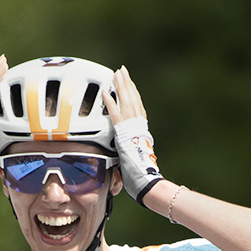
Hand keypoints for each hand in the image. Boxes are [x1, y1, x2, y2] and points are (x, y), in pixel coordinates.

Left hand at [103, 66, 163, 205]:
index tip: (129, 84)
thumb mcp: (134, 161)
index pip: (138, 108)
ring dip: (121, 86)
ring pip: (126, 101)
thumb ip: (128, 155)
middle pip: (133, 99)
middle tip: (121, 71)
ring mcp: (132, 128)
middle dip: (127, 84)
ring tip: (116, 73)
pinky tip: (105, 91)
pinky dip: (110, 102)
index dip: (133, 94)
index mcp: (142, 131)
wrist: (146, 179)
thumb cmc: (142, 176)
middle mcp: (139, 126)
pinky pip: (115, 113)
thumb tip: (122, 162)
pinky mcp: (123, 132)